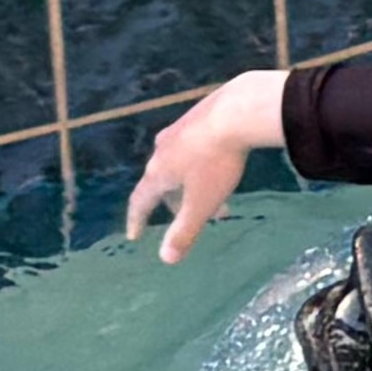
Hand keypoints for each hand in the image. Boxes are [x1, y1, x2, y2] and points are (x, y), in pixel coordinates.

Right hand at [123, 67, 290, 262]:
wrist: (237, 111)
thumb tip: (166, 259)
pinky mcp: (196, 117)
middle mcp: (161, 150)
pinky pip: (192, 149)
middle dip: (176, 204)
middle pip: (161, 184)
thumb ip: (184, 232)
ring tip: (217, 197)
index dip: (137, 220)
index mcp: (158, 172)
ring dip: (192, 186)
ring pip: (178, 166)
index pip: (140, 201)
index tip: (134, 235)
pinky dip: (200, 166)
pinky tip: (219, 165)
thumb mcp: (202, 203)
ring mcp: (178, 130)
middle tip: (192, 219)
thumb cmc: (217, 163)